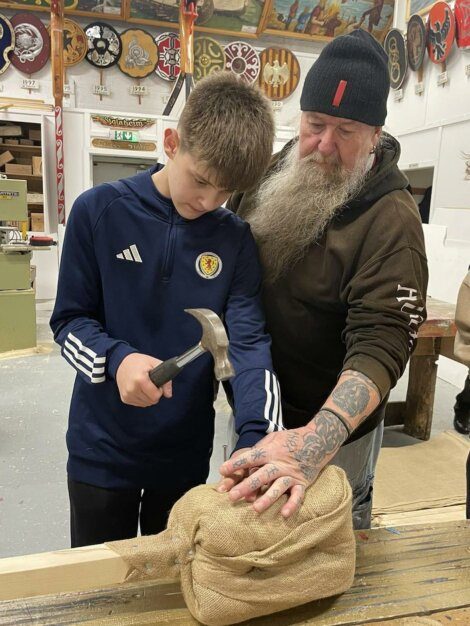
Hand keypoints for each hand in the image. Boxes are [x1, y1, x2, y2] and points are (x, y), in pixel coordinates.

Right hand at [116, 353, 172, 406]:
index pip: (155, 396)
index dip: (159, 390)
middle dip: (154, 394)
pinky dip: (142, 398)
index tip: (156, 383)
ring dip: (148, 396)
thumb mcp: (156, 364)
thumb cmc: (140, 362)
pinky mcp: (124, 398)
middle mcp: (131, 389)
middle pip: (151, 401)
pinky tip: (139, 389)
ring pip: (146, 404)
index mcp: (140, 380)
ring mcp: (127, 395)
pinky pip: (139, 404)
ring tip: (144, 385)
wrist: (122, 362)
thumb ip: (166, 380)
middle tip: (151, 383)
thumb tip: (168, 395)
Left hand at [218, 415, 345, 516]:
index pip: (251, 457)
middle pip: (262, 475)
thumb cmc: (291, 440)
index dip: (236, 463)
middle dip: (247, 486)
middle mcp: (280, 464)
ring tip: (255, 508)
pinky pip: (298, 496)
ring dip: (267, 498)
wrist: (318, 440)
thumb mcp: (273, 438)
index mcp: (271, 451)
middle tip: (232, 496)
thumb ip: (259, 449)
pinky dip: (292, 505)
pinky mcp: (302, 483)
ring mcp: (292, 474)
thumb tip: (242, 461)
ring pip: (278, 487)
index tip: (222, 470)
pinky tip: (284, 514)